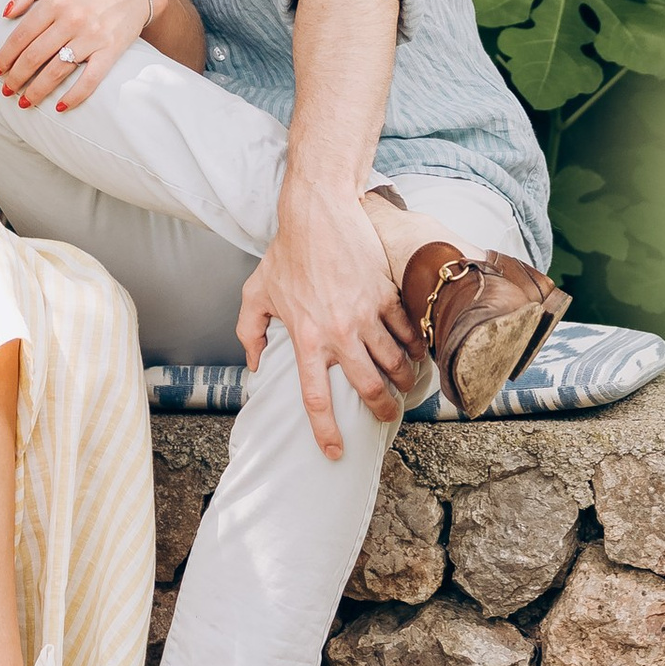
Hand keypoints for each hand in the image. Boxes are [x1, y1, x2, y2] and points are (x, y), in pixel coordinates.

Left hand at [0, 0, 154, 112]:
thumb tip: (6, 13)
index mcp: (57, 1)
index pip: (23, 35)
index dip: (6, 56)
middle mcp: (72, 19)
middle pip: (36, 55)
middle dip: (16, 77)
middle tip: (6, 90)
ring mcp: (92, 37)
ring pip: (57, 70)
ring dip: (37, 90)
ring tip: (24, 102)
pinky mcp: (110, 51)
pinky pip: (90, 79)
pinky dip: (75, 96)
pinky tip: (60, 107)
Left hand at [237, 178, 420, 461]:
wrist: (319, 213)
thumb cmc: (287, 252)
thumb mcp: (255, 292)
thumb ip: (249, 332)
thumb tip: (255, 365)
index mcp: (306, 339)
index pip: (316, 398)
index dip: (326, 432)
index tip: (335, 452)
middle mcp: (338, 333)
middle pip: (370, 389)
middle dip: (384, 410)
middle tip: (388, 415)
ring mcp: (366, 315)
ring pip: (395, 363)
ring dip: (404, 381)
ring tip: (405, 385)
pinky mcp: (386, 296)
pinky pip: (408, 332)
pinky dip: (414, 347)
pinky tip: (415, 352)